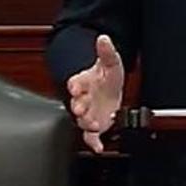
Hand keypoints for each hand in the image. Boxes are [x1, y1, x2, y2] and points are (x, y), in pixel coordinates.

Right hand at [66, 35, 124, 152]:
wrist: (109, 90)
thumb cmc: (106, 77)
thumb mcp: (111, 62)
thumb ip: (107, 51)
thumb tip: (104, 38)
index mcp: (83, 82)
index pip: (75, 82)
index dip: (75, 84)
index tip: (75, 86)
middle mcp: (82, 99)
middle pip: (77, 102)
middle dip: (78, 106)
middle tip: (80, 108)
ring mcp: (87, 113)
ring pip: (83, 119)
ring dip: (86, 122)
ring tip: (91, 124)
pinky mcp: (94, 125)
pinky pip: (90, 136)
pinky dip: (93, 142)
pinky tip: (98, 147)